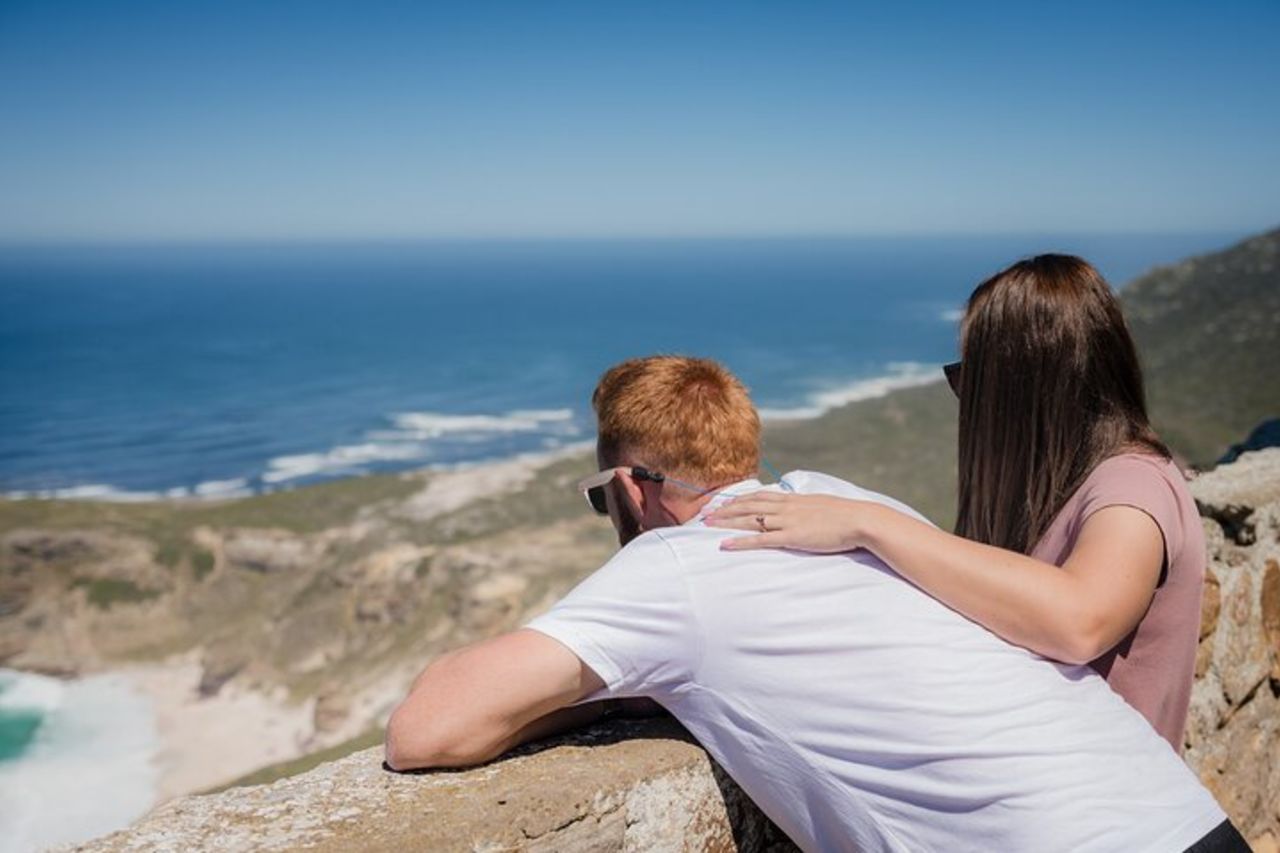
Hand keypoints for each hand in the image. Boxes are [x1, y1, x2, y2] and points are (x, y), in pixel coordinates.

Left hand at [704, 492, 874, 552]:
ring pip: (749, 519)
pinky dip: (740, 541)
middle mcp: (786, 506)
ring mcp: (787, 521)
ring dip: (726, 521)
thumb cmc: (847, 516)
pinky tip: (724, 544)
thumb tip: (803, 512)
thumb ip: (808, 508)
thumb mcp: (823, 506)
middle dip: (725, 509)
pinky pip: (759, 539)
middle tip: (705, 513)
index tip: (723, 502)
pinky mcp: (791, 536)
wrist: (860, 519)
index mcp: (793, 499)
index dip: (738, 499)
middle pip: (747, 504)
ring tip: (707, 524)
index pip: (759, 495)